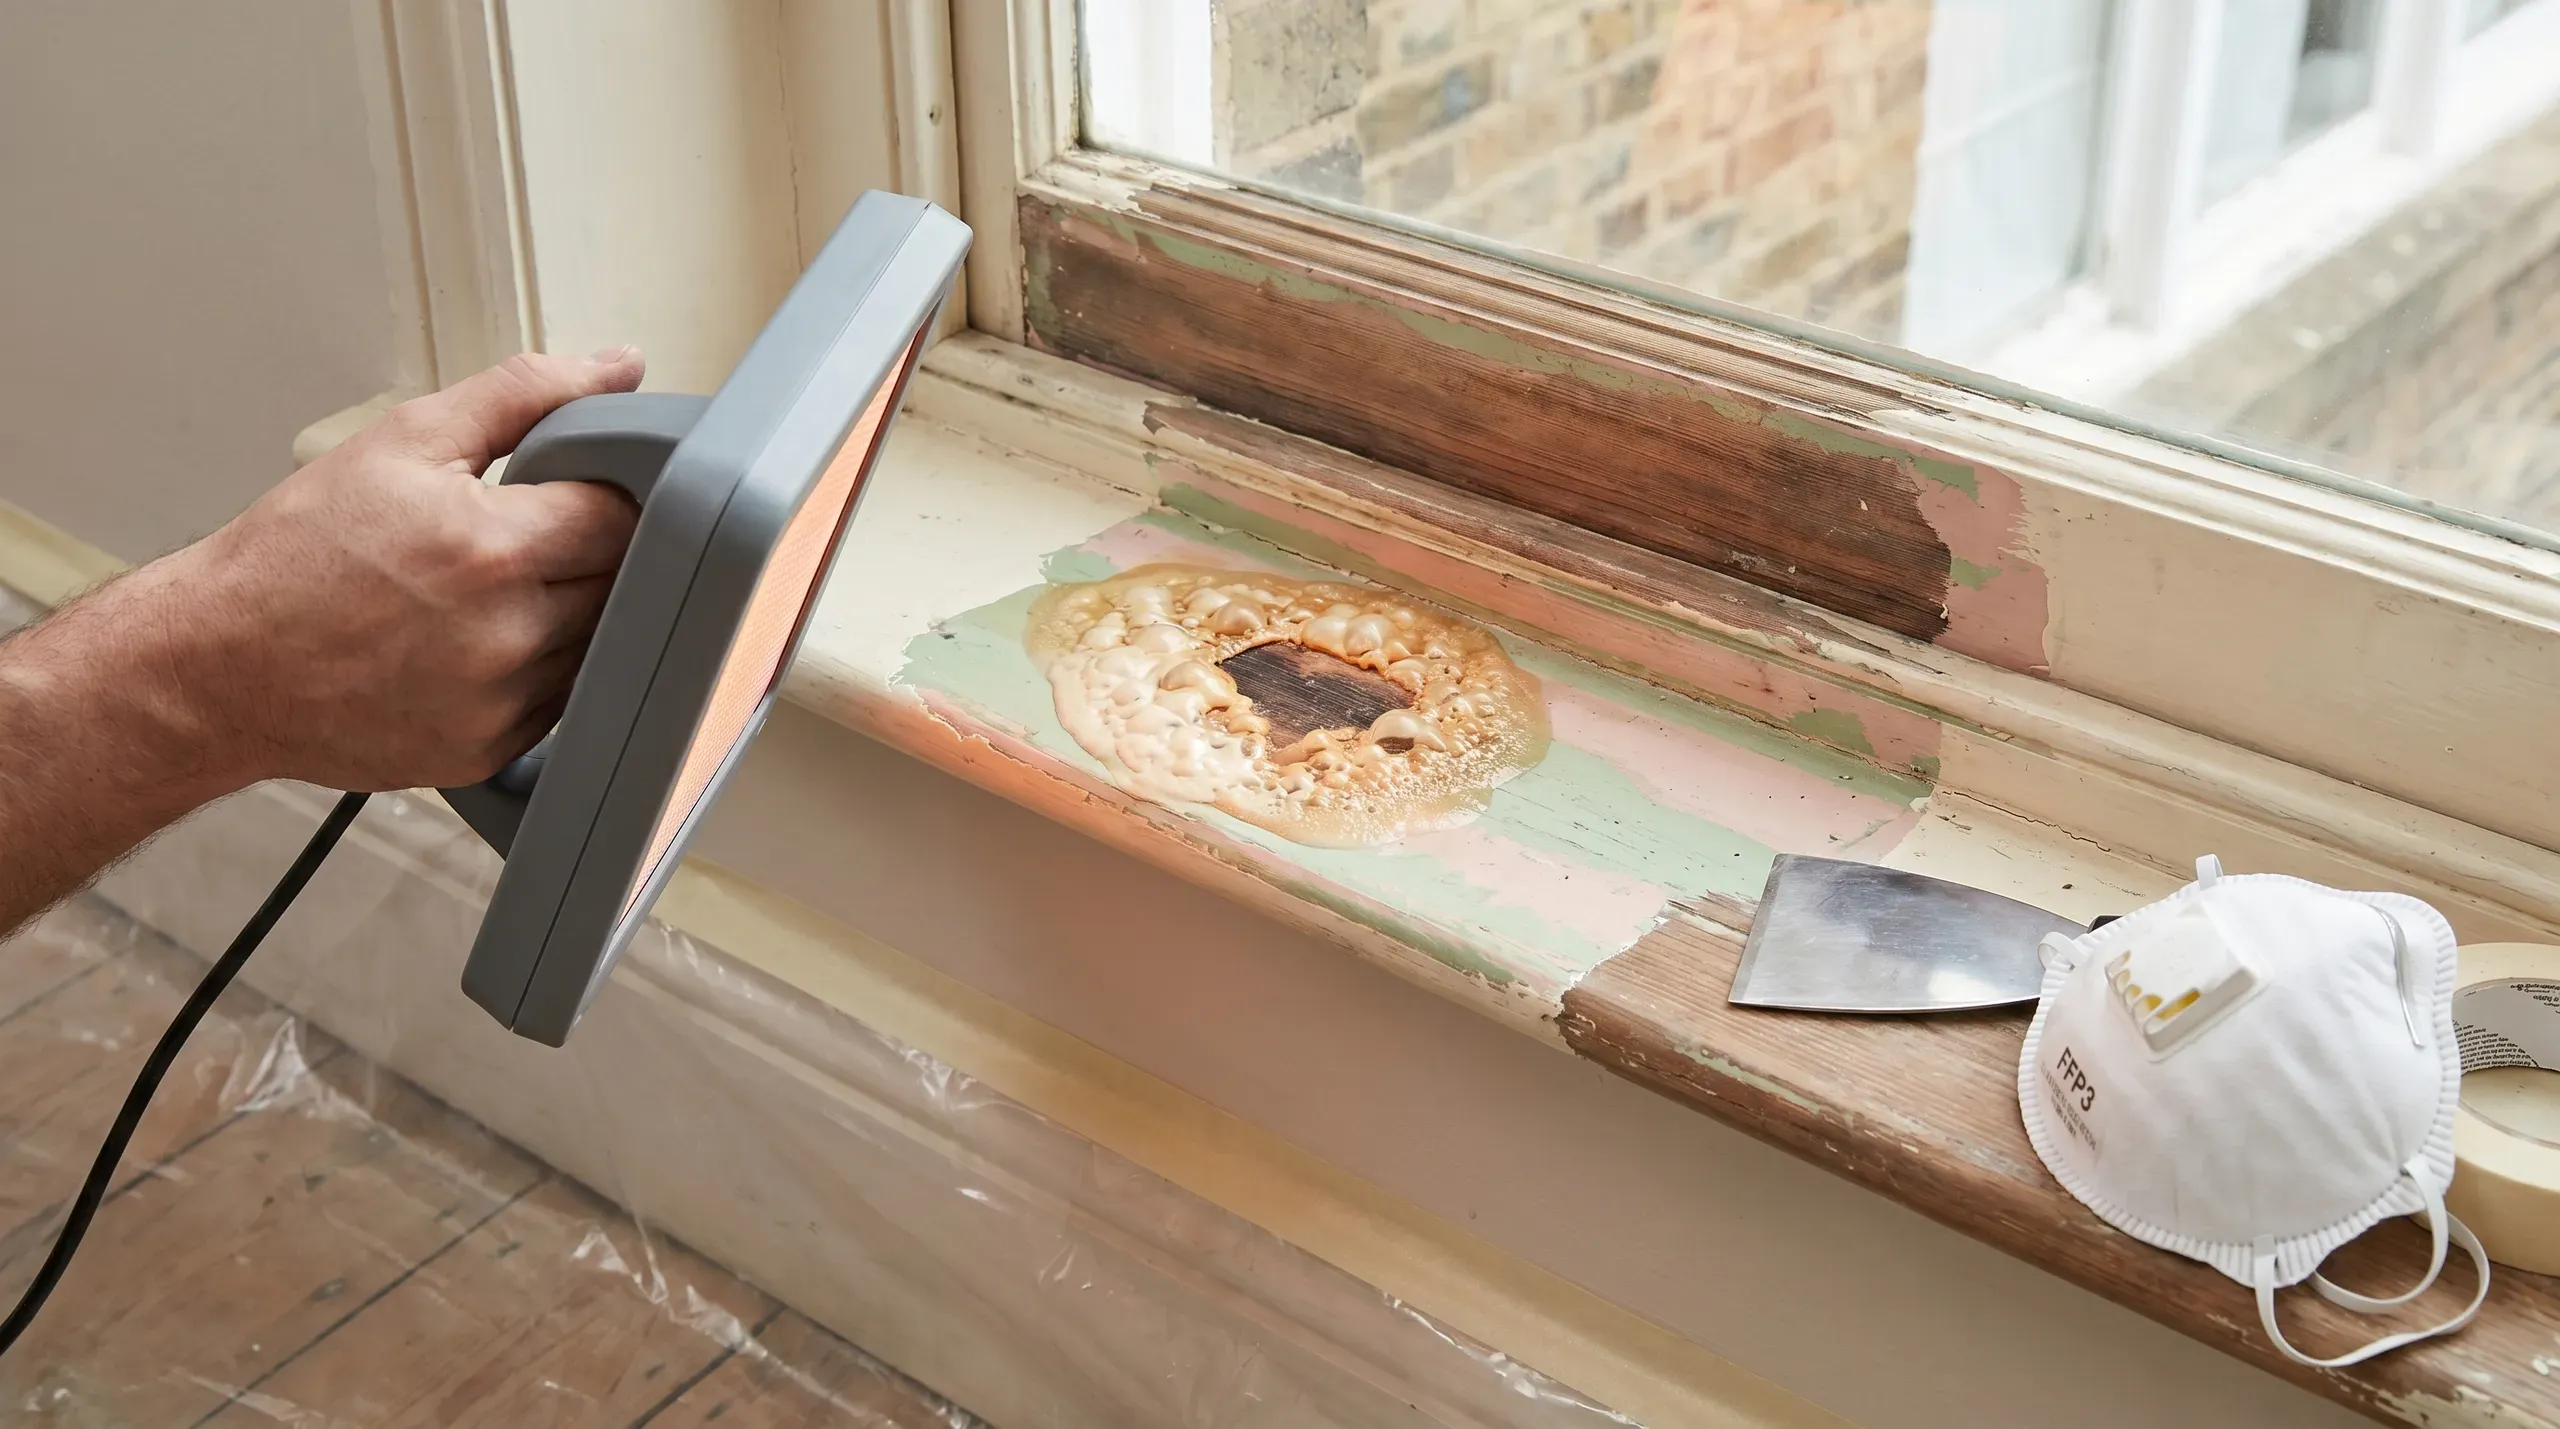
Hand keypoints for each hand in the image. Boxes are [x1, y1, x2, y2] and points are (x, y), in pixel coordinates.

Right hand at [148, 348, 648, 791]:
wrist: (222, 663)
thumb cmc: (299, 552)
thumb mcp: (404, 442)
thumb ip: (524, 395)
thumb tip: (619, 369)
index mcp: (494, 547)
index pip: (626, 517)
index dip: (608, 497)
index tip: (576, 495)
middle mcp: (508, 633)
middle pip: (622, 582)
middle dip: (589, 552)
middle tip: (528, 539)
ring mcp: (502, 701)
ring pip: (598, 643)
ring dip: (571, 612)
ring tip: (496, 592)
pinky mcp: (492, 749)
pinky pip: (562, 701)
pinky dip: (541, 668)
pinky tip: (484, 643)